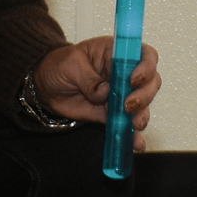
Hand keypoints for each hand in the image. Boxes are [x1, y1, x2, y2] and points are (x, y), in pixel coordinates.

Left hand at [32, 36, 161, 144]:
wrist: (45, 87)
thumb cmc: (59, 66)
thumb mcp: (71, 65)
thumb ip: (88, 78)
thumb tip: (105, 91)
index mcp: (116, 53)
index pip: (144, 55)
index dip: (146, 66)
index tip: (134, 80)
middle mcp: (125, 73)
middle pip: (150, 81)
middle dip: (145, 95)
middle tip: (129, 105)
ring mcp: (121, 94)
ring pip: (143, 104)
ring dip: (142, 114)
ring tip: (134, 124)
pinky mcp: (113, 113)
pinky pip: (127, 123)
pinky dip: (133, 135)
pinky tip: (136, 143)